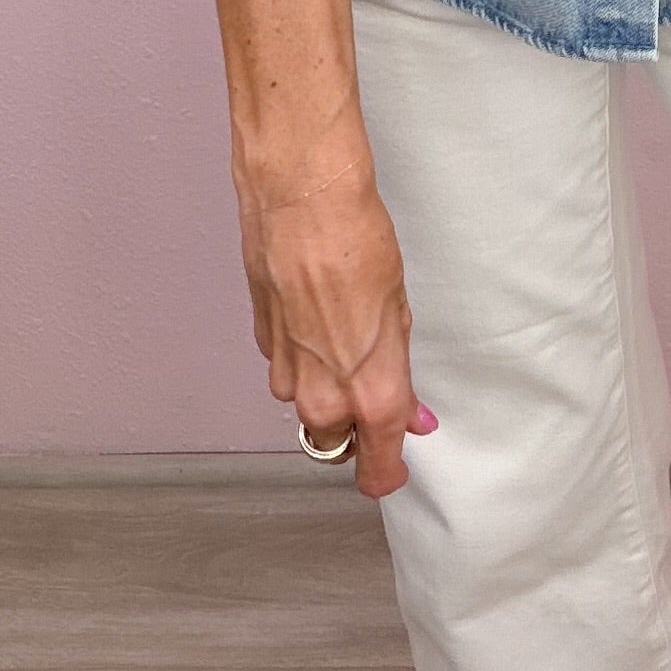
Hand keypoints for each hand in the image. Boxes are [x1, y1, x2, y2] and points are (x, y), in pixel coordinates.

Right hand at [236, 110, 436, 500]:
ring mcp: (285, 371)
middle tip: (372, 395)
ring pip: (306, 407)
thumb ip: (396, 370)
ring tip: (345, 340)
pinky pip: (286, 369)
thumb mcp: (398, 310)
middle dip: (352, 430)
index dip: (385, 472)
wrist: (300, 198)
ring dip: (325, 390)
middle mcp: (321, 394)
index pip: (376, 466)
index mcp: (369, 392)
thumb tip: (409, 411)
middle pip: (334, 444)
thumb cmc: (357, 241)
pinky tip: (317, 319)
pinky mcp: (261, 342)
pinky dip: (302, 357)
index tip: (393, 470)